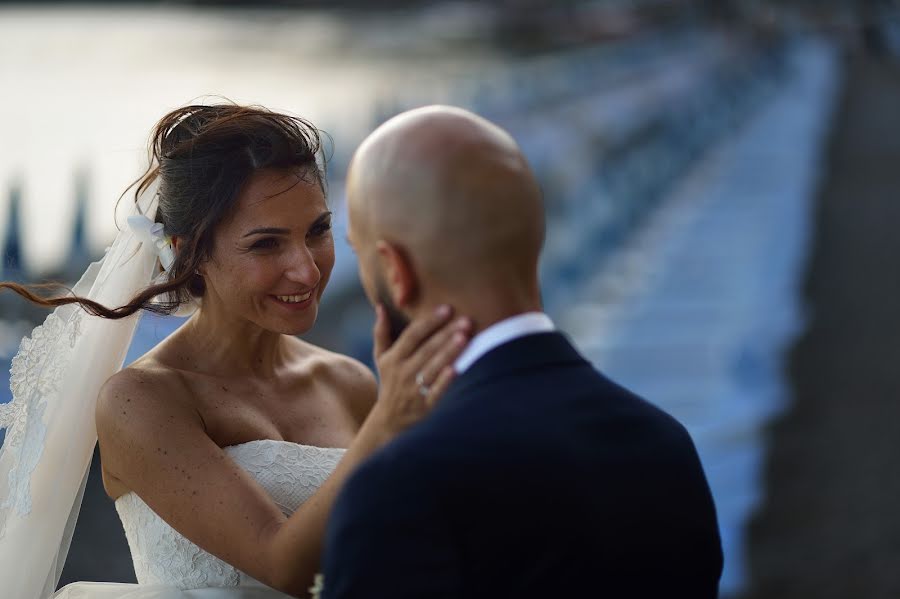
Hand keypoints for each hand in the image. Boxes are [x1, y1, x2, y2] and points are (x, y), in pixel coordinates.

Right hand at [366, 304, 471, 441]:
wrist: (389, 421)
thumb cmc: (390, 382)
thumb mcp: (381, 358)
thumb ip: (381, 332)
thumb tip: (381, 307)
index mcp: (394, 358)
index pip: (412, 335)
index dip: (429, 322)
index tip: (446, 308)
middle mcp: (403, 372)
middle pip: (426, 349)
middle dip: (445, 334)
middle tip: (465, 320)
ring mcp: (414, 390)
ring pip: (433, 368)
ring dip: (448, 353)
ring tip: (464, 337)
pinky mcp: (425, 407)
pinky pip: (436, 392)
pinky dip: (445, 382)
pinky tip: (457, 370)